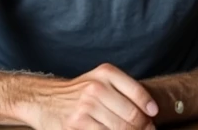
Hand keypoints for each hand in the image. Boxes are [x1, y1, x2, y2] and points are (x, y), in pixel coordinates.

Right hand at [29, 63, 158, 129]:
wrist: (45, 99)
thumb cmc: (78, 92)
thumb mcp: (99, 79)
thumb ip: (122, 89)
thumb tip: (149, 111)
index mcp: (105, 73)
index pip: (137, 92)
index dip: (149, 108)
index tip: (152, 116)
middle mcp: (96, 88)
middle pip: (132, 115)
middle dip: (144, 128)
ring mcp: (86, 108)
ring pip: (121, 129)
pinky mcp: (77, 126)